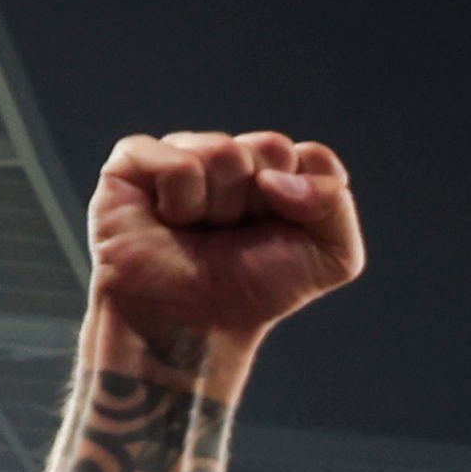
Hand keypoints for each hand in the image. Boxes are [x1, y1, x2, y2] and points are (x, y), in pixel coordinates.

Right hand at [88, 131, 363, 343]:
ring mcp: (180, 155)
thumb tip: (279, 176)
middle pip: (270, 147)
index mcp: (275, 172)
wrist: (194, 324)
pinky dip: (182, 201)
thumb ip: (337, 205)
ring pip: (224, 152)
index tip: (282, 234)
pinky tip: (167, 222)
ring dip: (220, 207)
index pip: (312, 156)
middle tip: (235, 234)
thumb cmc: (253, 291)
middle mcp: (229, 159)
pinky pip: (178, 163)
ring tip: (199, 232)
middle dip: (261, 202)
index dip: (304, 199)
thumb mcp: (331, 257)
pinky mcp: (133, 163)